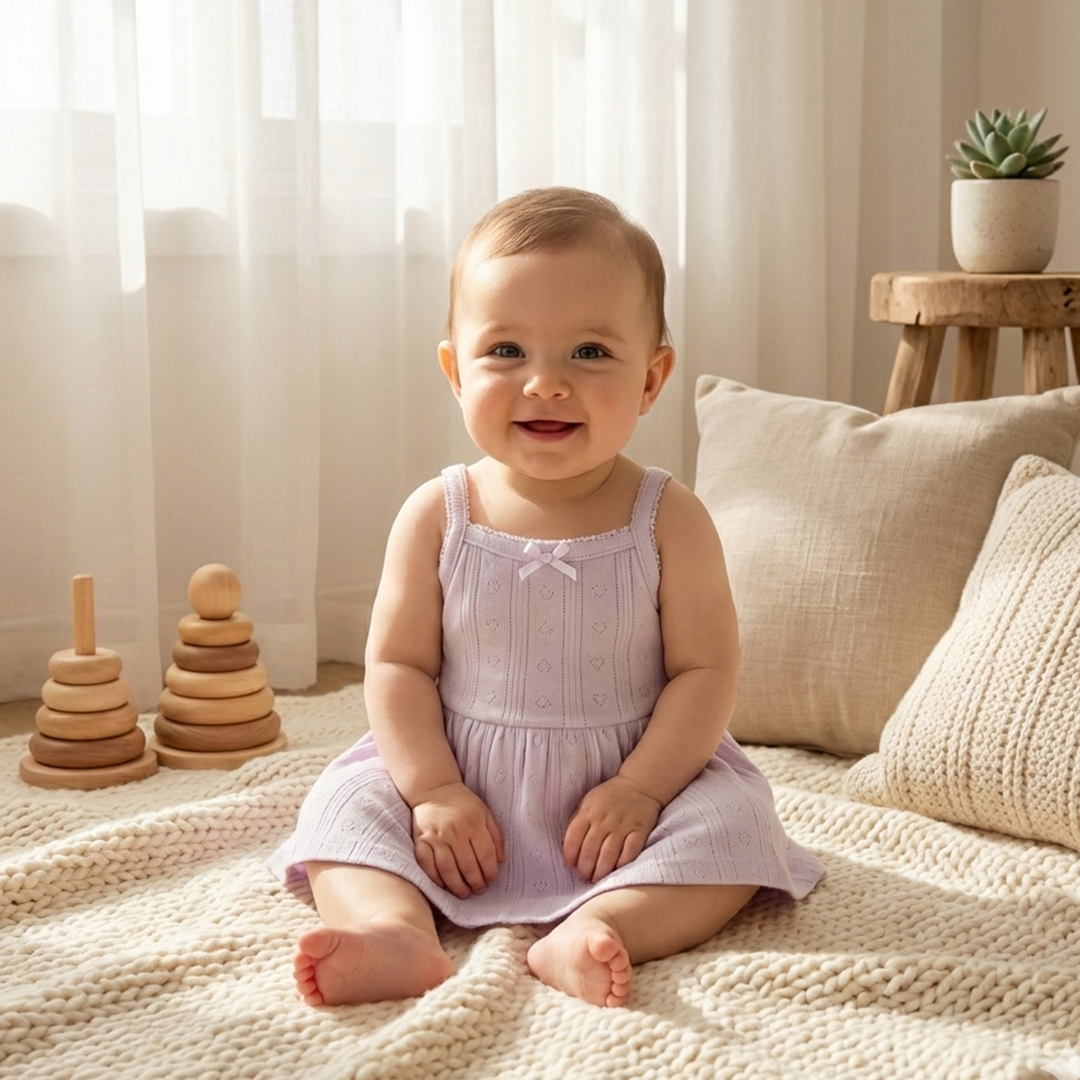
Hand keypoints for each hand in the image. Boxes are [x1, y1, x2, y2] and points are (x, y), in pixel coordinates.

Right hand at [411, 782, 505, 898]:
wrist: (434, 790)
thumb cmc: (463, 804)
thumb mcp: (485, 813)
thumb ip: (495, 836)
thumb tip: (501, 861)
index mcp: (473, 823)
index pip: (485, 855)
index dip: (490, 872)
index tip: (491, 880)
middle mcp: (454, 831)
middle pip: (467, 866)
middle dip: (475, 883)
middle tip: (479, 890)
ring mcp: (436, 837)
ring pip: (447, 870)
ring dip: (457, 886)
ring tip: (464, 893)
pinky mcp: (421, 840)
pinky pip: (427, 865)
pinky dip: (436, 879)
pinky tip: (444, 885)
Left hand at [562, 775, 662, 883]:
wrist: (639, 785)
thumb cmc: (610, 796)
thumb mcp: (588, 802)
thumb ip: (578, 821)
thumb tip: (568, 847)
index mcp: (588, 812)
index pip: (573, 838)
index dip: (570, 855)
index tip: (571, 865)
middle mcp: (604, 820)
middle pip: (590, 850)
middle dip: (585, 868)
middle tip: (585, 876)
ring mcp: (622, 825)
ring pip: (608, 854)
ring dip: (601, 871)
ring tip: (597, 878)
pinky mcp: (639, 830)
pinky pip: (630, 851)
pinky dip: (622, 864)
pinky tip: (617, 870)